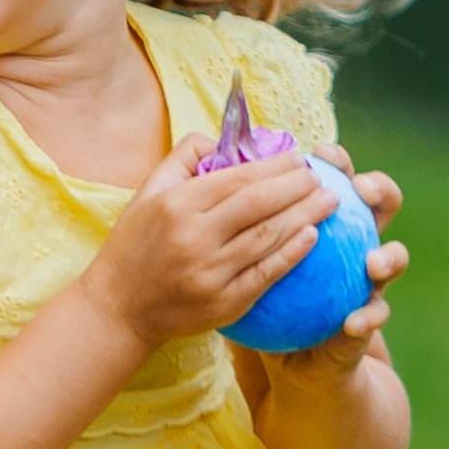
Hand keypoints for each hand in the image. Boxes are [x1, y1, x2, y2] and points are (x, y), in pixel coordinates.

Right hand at [83, 142, 335, 346]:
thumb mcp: (148, 192)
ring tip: (330, 201)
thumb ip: (184, 158)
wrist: (118, 309)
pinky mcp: (223, 303)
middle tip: (322, 177)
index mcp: (178, 205)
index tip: (299, 159)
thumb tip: (223, 138)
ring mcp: (211, 273)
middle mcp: (195, 237)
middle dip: (298, 187)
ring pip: (269, 237)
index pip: (239, 178)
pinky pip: (266, 274)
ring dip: (306, 216)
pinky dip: (292, 254)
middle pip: (260, 204)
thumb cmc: (134, 246)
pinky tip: (312, 237)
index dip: (275, 166)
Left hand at [249, 172, 411, 388]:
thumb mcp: (247, 256)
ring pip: (393, 257)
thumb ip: (240, 216)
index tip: (323, 154)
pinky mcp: (369, 317)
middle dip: (379, 190)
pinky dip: (367, 318)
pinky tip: (351, 323)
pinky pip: (377, 314)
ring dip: (388, 256)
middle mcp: (357, 241)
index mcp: (329, 218)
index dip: (337, 162)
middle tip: (362, 188)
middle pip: (382, 204)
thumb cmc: (263, 295)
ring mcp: (368, 278)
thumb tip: (211, 164)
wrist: (289, 353)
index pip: (340, 177)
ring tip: (372, 263)